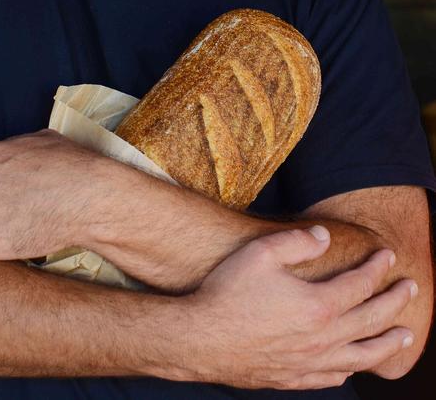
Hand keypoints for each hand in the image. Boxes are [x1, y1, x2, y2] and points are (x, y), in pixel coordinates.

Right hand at [173, 226, 415, 388]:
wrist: (202, 339)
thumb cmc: (228, 292)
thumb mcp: (260, 253)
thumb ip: (297, 241)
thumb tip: (324, 235)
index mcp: (319, 305)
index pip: (360, 284)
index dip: (377, 268)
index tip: (388, 255)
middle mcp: (323, 338)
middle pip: (371, 320)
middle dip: (395, 302)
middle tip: (411, 288)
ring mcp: (310, 362)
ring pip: (361, 356)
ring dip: (387, 343)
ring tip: (405, 336)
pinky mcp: (294, 378)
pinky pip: (335, 377)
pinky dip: (352, 369)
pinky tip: (355, 366)